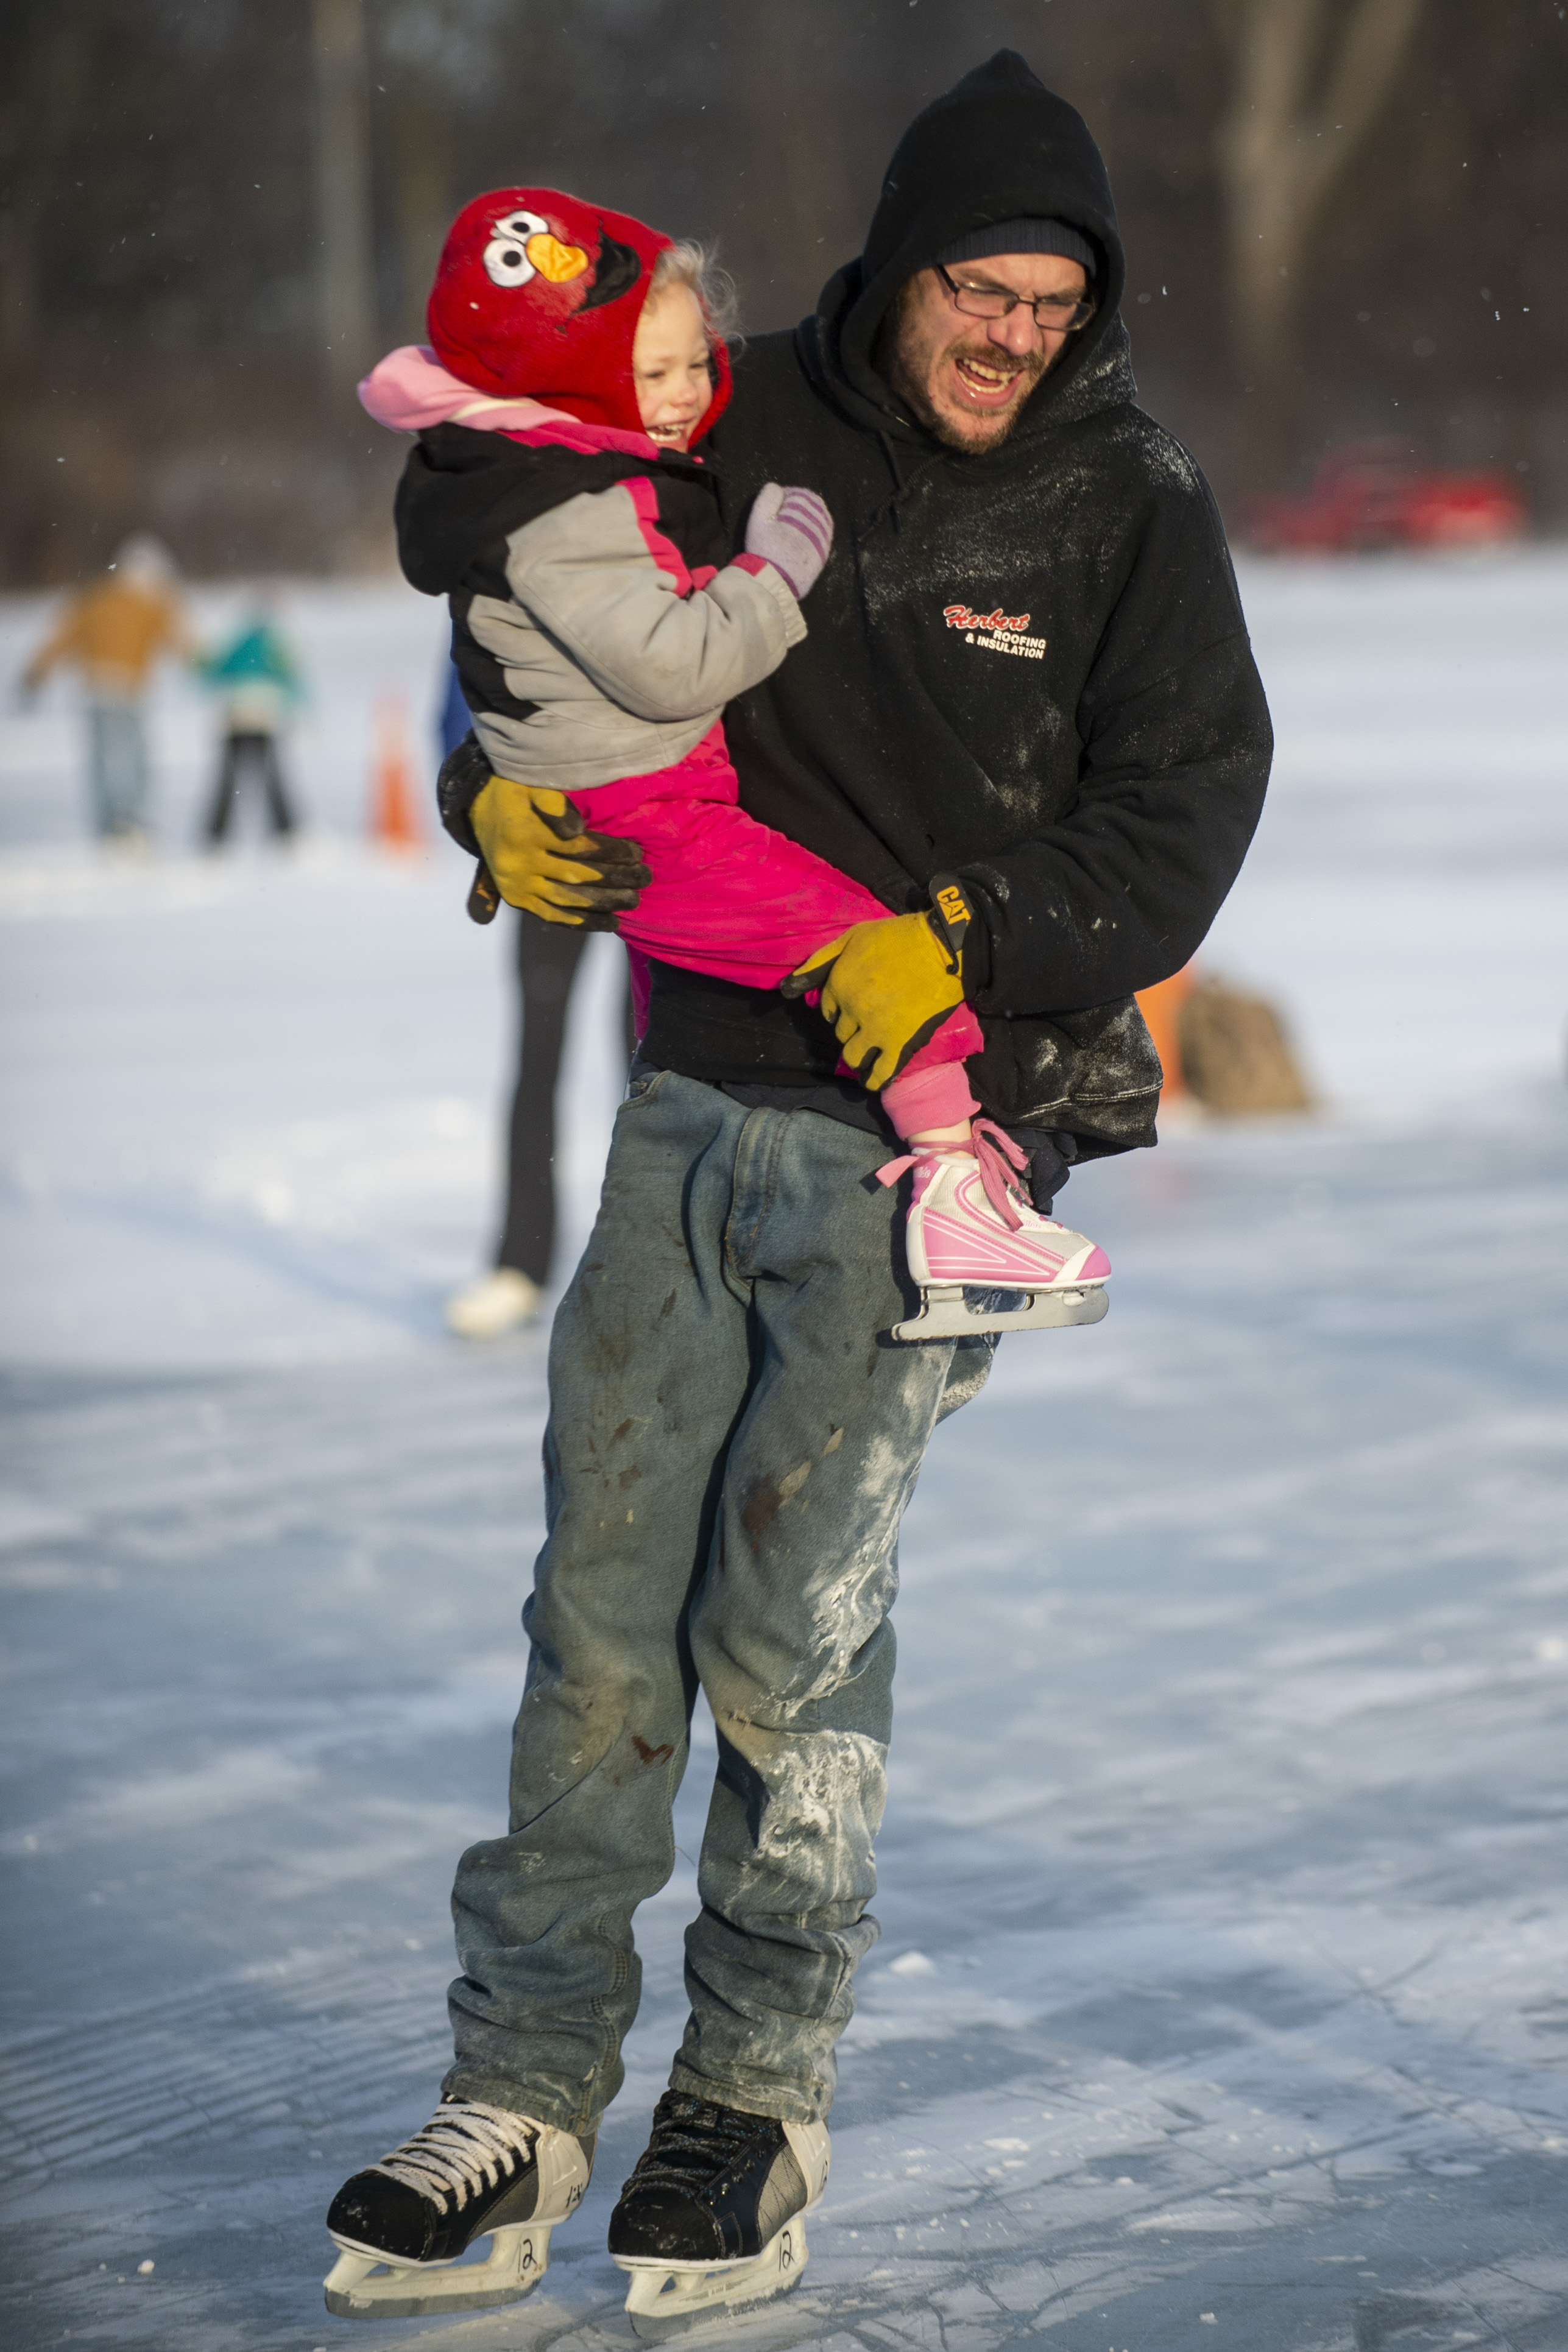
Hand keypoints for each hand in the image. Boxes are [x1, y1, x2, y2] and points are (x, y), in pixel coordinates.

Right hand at [470, 775, 650, 927]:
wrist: (477, 809)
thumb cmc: (512, 793)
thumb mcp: (530, 786)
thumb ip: (553, 804)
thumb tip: (575, 829)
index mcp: (525, 835)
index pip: (579, 848)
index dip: (611, 852)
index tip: (636, 853)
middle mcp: (519, 865)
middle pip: (578, 877)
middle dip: (617, 879)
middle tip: (645, 878)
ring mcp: (518, 886)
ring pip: (569, 901)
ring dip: (605, 904)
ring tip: (633, 901)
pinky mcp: (517, 899)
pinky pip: (553, 916)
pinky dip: (583, 922)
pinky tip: (609, 923)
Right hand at [743, 483, 833, 599]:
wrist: (775, 583)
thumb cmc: (764, 549)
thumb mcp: (758, 519)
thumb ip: (768, 497)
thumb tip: (777, 487)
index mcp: (803, 511)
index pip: (800, 494)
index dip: (787, 496)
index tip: (777, 504)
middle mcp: (818, 523)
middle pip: (813, 506)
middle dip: (800, 507)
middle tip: (784, 516)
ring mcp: (824, 540)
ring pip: (821, 521)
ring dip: (808, 520)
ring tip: (792, 528)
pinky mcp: (824, 556)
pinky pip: (824, 538)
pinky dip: (814, 534)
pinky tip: (801, 540)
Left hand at [785, 885, 971, 1089]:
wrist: (942, 948)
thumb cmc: (897, 937)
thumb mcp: (851, 938)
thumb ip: (818, 963)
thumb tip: (787, 988)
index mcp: (839, 985)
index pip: (829, 1010)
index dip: (840, 1009)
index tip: (854, 1005)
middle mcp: (852, 1011)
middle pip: (842, 1032)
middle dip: (851, 1029)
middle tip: (869, 1022)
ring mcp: (876, 1030)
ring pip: (854, 1055)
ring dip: (858, 1055)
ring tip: (868, 1053)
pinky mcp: (900, 1043)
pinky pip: (881, 1071)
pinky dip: (875, 1079)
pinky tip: (873, 1081)